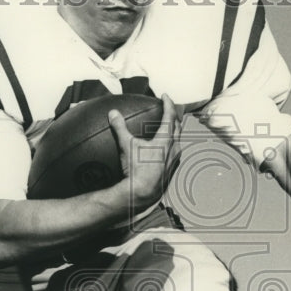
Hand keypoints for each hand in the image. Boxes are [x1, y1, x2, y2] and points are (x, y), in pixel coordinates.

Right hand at [109, 94, 181, 210]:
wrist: (142, 194)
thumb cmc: (135, 170)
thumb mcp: (126, 146)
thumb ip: (120, 128)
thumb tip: (112, 113)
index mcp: (165, 139)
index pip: (170, 116)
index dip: (168, 103)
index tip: (165, 96)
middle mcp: (174, 148)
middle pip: (178, 126)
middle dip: (174, 115)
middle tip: (169, 108)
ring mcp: (174, 160)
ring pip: (178, 140)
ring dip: (174, 131)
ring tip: (169, 127)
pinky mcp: (172, 169)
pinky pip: (175, 152)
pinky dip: (171, 144)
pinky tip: (165, 148)